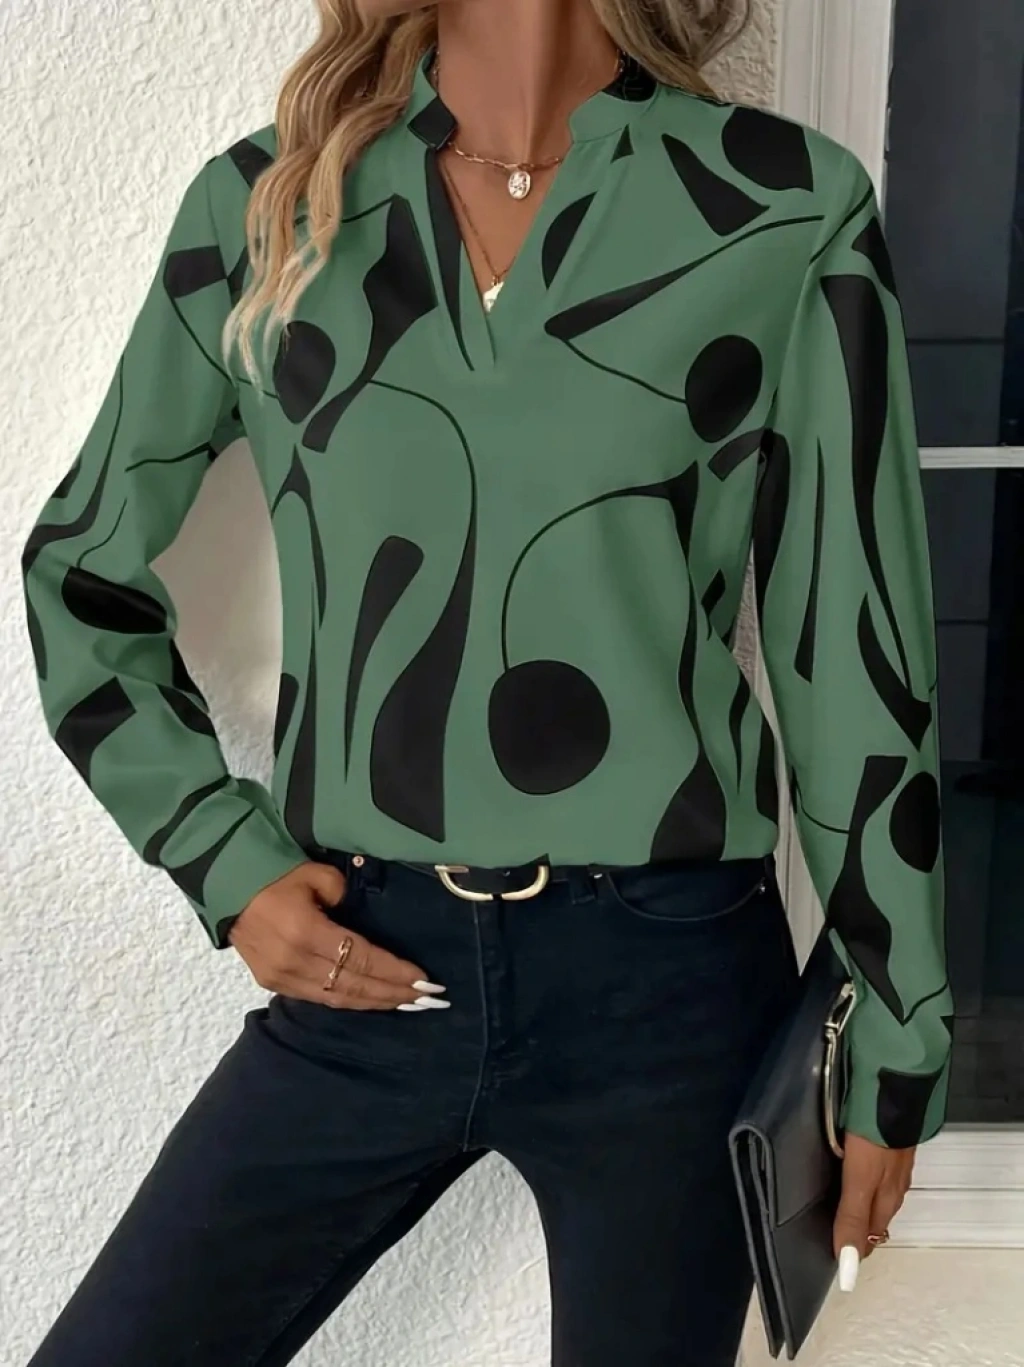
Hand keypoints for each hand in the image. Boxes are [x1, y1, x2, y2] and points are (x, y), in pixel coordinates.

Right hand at [228, 861, 443, 1010]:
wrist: (225, 883)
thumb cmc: (274, 872)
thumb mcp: (316, 873)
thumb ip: (344, 895)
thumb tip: (359, 916)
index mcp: (306, 933)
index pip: (362, 960)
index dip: (395, 972)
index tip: (426, 979)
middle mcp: (293, 962)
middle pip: (354, 987)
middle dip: (393, 994)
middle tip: (428, 998)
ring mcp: (280, 977)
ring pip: (337, 999)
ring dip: (375, 1003)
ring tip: (408, 1004)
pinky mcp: (272, 983)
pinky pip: (319, 998)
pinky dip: (349, 1001)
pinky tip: (372, 1001)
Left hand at [833, 1131, 915, 1289]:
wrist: (895, 1087)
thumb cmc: (875, 1136)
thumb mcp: (859, 1179)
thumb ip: (851, 1217)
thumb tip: (848, 1265)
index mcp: (886, 1198)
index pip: (867, 1235)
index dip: (850, 1246)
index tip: (830, 1255)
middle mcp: (893, 1185)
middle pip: (872, 1216)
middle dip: (853, 1228)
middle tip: (828, 1231)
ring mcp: (893, 1163)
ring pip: (875, 1194)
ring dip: (857, 1204)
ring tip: (834, 1204)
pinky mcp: (888, 1142)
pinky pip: (874, 1171)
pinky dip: (861, 1179)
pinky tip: (848, 1170)